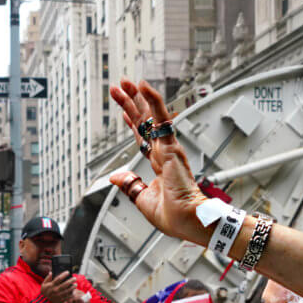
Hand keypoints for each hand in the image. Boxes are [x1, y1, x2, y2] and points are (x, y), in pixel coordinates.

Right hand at [40, 270, 76, 302]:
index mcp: (51, 285)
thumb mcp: (43, 284)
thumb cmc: (44, 293)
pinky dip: (72, 294)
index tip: (68, 272)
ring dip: (73, 287)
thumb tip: (51, 272)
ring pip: (68, 290)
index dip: (64, 274)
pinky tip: (74, 291)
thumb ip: (47, 278)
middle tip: (75, 278)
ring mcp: (59, 295)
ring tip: (75, 284)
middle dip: (71, 280)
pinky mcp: (61, 300)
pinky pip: (68, 297)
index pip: (59, 278)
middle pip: (65, 284)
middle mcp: (56, 290)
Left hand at [108, 79, 209, 245]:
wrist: (187, 220)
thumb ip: (129, 184)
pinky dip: (152, 100)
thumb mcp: (142, 198)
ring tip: (125, 82)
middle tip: (120, 88)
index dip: (134, 125)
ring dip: (137, 98)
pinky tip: (143, 86)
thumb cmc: (173, 216)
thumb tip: (115, 176)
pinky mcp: (171, 145)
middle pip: (145, 123)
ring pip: (150, 116)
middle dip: (131, 104)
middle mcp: (164, 153)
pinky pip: (161, 118)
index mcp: (160, 165)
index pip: (144, 139)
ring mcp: (168, 147)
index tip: (125, 113)